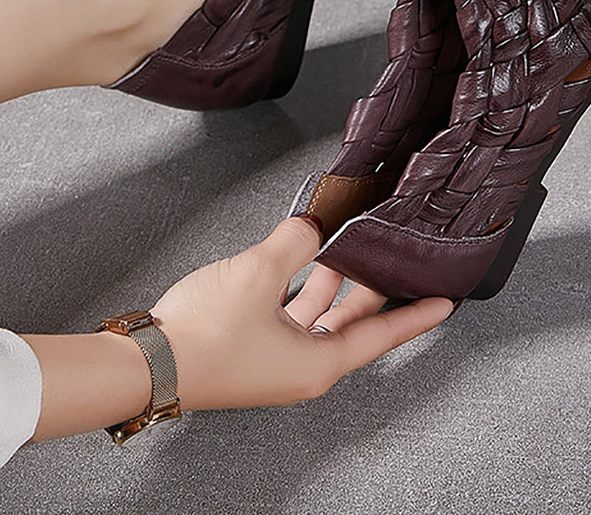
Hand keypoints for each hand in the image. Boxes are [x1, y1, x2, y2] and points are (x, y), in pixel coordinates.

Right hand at [151, 215, 454, 409]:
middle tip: (386, 252)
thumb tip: (313, 222)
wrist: (147, 364)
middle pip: (352, 321)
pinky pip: (291, 313)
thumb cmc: (204, 338)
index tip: (443, 303)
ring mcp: (277, 360)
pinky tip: (296, 256)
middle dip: (368, 284)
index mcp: (318, 363)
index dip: (414, 315)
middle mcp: (303, 367)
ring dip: (330, 279)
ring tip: (339, 241)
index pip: (381, 334)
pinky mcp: (253, 349)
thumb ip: (294, 241)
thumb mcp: (259, 274)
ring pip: (320, 315)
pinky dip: (300, 285)